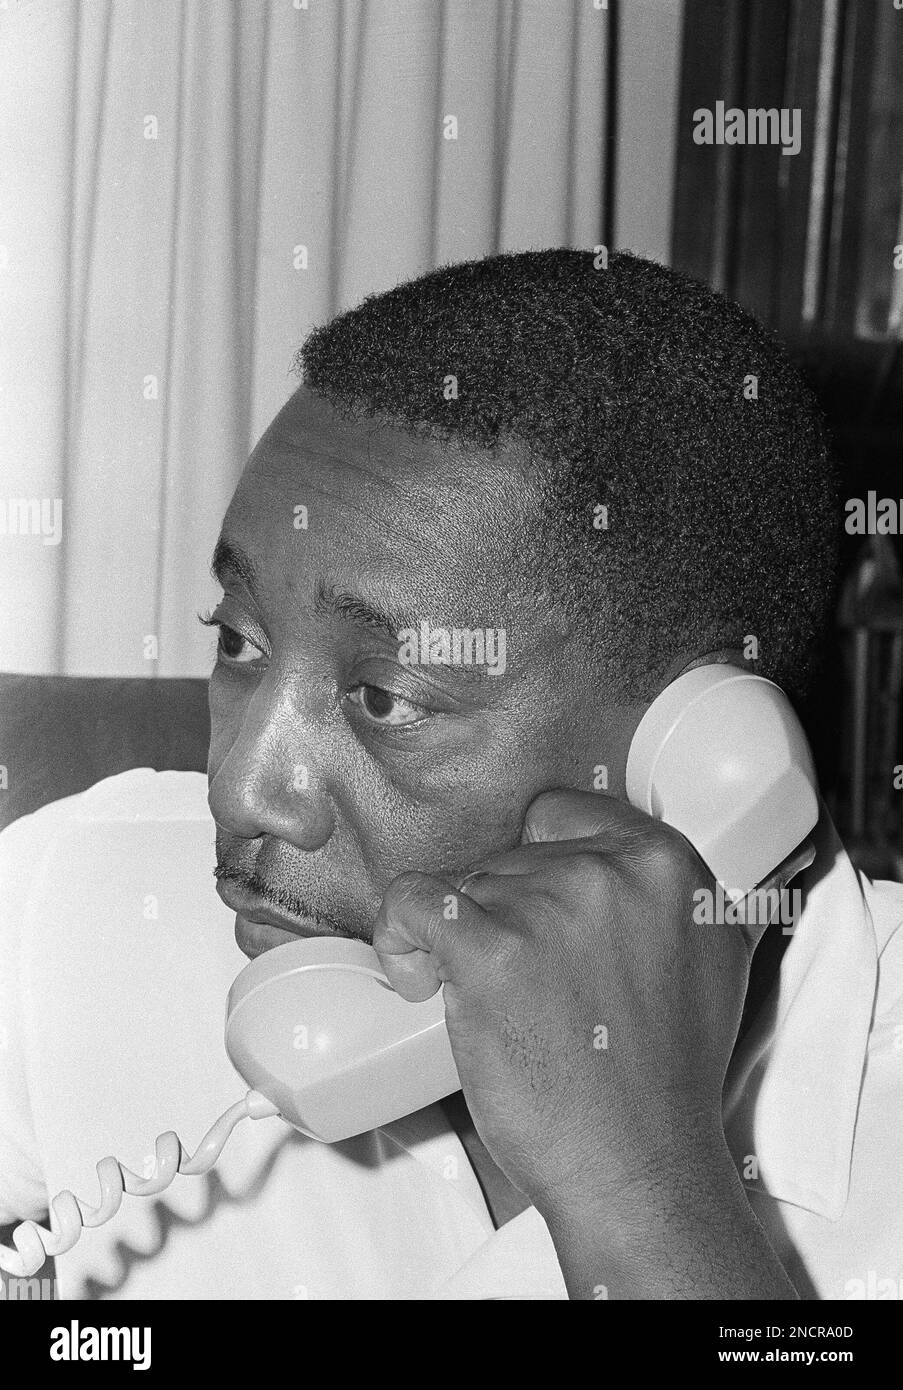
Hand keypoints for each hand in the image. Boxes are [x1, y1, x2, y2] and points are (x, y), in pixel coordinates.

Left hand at [372, 790, 749, 1217]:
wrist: (638, 1166)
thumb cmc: (664, 1082)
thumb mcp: (709, 958)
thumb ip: (666, 898)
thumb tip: (619, 865)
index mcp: (667, 867)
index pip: (567, 815)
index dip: (537, 862)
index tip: (528, 905)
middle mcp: (612, 873)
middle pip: (512, 857)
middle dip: (506, 913)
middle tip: (524, 982)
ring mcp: (549, 906)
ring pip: (467, 882)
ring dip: (461, 935)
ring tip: (487, 998)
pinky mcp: (490, 949)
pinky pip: (413, 900)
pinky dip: (399, 933)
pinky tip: (416, 970)